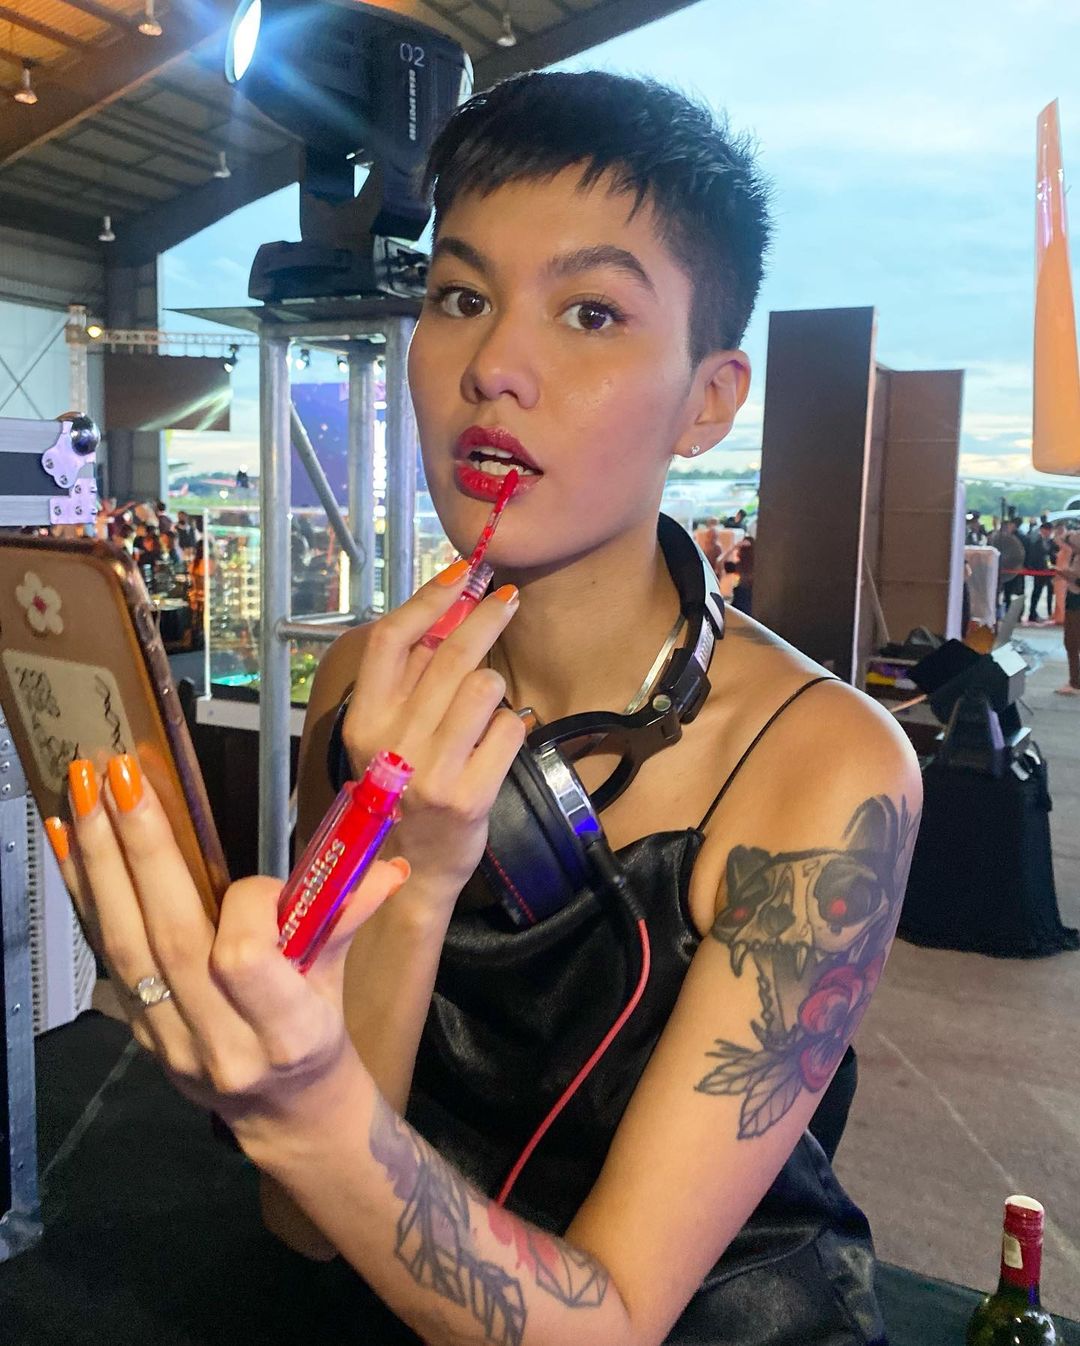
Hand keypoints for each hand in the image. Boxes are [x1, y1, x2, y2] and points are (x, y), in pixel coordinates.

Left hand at [47, 754, 408, 1149]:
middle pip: (168, 939)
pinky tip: (65, 841)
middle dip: (143, 852)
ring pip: (123, 945)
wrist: (287, 1115)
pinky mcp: (136, 1029)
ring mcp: (168, 1040)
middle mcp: (218, 1043)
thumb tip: (388, 866)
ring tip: (81, 795)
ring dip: (98, 864)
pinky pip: (105, 955)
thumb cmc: (318, 1037)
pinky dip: (84, 894)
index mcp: (283, 1032)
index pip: (242, 959)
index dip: (246, 904)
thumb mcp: (339, 980)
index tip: (263, 882)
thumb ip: (349, 916)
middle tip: (121, 779)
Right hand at [340, 563, 526, 903]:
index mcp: (363, 721)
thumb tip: (446, 613)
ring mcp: (431, 772)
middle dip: (486, 617)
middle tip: (507, 599)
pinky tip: (497, 743)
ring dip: (495, 687)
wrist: (411, 870)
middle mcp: (391, 744)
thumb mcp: (385, 735)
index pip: (391, 641)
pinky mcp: (470, 796)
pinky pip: (510, 728)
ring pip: (485, 687)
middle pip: (448, 655)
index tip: (461, 574)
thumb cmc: (401, 790)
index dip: (429, 599)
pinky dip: (512, 726)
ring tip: (485, 709)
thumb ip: (408, 681)